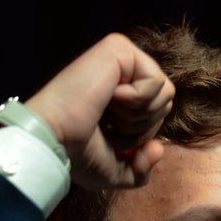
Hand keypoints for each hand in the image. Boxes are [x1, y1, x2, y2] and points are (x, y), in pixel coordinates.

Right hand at [25, 33, 174, 190]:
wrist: (56, 140)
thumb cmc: (77, 155)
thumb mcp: (114, 172)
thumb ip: (140, 168)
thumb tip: (159, 149)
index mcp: (119, 95)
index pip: (157, 115)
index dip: (140, 137)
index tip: (110, 139)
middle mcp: (121, 72)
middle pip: (165, 103)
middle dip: (141, 128)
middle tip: (109, 128)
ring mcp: (119, 57)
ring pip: (165, 93)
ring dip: (138, 117)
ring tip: (108, 114)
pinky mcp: (119, 48)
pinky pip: (156, 81)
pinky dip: (137, 101)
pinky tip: (110, 97)